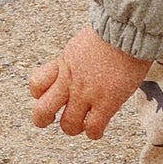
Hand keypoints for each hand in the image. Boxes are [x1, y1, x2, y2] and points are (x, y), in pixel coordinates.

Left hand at [29, 27, 150, 140]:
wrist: (127, 30)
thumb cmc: (112, 32)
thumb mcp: (81, 44)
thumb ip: (75, 61)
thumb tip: (79, 67)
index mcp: (62, 64)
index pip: (36, 85)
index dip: (40, 94)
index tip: (51, 94)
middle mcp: (69, 81)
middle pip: (42, 111)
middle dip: (44, 120)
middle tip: (54, 119)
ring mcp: (86, 94)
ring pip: (68, 126)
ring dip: (74, 128)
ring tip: (82, 124)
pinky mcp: (107, 102)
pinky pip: (94, 128)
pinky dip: (94, 133)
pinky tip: (98, 129)